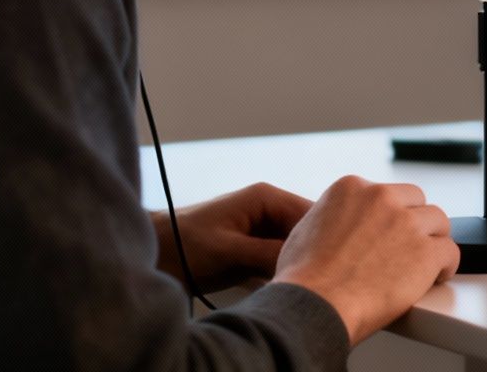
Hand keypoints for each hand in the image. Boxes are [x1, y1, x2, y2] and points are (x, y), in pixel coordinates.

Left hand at [152, 182, 313, 293]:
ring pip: (296, 250)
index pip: (310, 213)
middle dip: (311, 254)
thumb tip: (302, 261)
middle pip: (306, 233)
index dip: (323, 237)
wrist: (155, 255)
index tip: (331, 261)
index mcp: (265, 198)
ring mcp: (263, 234)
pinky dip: (284, 274)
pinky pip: (282, 262)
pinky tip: (285, 287)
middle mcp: (269, 213)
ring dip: (297, 266)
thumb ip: (266, 252)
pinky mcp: (256, 254)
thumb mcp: (229, 248)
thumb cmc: (185, 242)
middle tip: (317, 278)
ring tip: (302, 284)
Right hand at [270, 176, 459, 345]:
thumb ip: (335, 217)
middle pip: (417, 202)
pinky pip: (451, 252)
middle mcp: (382, 198)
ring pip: (438, 222)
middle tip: (410, 247)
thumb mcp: (308, 227)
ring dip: (433, 242)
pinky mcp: (426, 252)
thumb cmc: (304, 278)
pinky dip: (446, 266)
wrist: (314, 304)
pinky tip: (437, 277)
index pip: (387, 193)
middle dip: (416, 223)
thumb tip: (343, 228)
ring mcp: (406, 223)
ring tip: (427, 263)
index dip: (391, 216)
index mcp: (352, 188)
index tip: (390, 234)